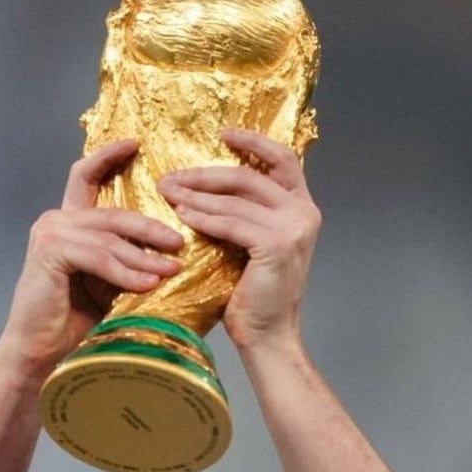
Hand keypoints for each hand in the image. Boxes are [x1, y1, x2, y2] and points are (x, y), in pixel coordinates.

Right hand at [0, 140, 183, 379]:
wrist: (39, 352)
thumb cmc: (70, 322)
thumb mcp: (104, 284)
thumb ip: (122, 261)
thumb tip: (166, 255)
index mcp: (67, 222)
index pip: (86, 177)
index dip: (108, 156)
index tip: (136, 143)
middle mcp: (56, 220)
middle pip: (112, 212)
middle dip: (150, 227)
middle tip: (179, 241)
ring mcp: (50, 233)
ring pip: (109, 237)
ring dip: (144, 256)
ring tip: (172, 270)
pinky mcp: (50, 252)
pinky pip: (99, 258)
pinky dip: (125, 273)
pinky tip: (147, 285)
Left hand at [157, 129, 319, 352]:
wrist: (267, 337)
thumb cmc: (255, 298)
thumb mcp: (252, 246)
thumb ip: (244, 215)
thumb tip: (205, 188)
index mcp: (302, 207)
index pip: (282, 159)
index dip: (253, 141)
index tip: (224, 133)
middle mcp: (304, 212)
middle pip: (249, 176)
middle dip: (206, 174)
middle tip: (172, 176)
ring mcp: (293, 228)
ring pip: (235, 200)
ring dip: (197, 195)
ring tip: (168, 193)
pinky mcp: (277, 245)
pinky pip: (231, 223)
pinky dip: (203, 217)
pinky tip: (181, 215)